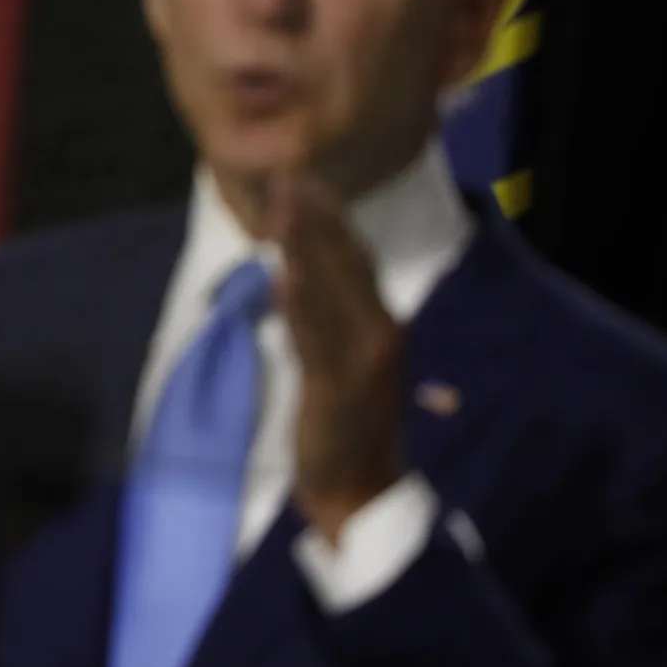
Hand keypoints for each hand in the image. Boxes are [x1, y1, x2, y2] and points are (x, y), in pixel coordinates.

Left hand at [272, 172, 406, 542]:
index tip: (307, 181)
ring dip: (304, 249)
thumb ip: (330, 320)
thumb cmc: (347, 425)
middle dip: (315, 220)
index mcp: (384, 325)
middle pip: (346, 265)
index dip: (332, 219)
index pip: (359, 260)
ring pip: (329, 294)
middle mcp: (381, 334)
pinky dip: (298, 307)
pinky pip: (314, 339)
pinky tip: (283, 276)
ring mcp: (361, 361)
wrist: (359, 489)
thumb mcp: (345, 362)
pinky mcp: (335, 387)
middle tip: (288, 176)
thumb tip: (297, 272)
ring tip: (282, 209)